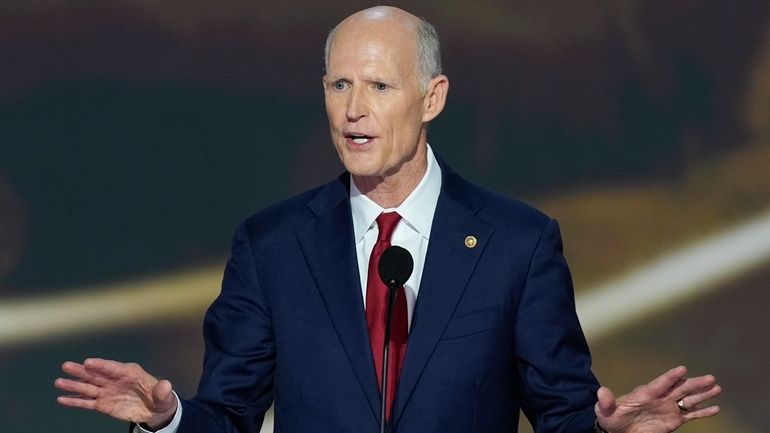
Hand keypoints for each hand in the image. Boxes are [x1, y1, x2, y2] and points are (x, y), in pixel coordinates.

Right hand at [55, 358, 176, 429]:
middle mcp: (115, 380)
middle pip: (96, 375)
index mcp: (130, 373)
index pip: (113, 367)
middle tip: (66, 366)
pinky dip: (75, 401)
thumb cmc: (161, 398)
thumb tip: (166, 384)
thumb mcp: (165, 395)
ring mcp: (108, 392)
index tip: (88, 362)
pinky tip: (62, 399)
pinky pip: (87, 403)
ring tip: (59, 382)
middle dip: (82, 371)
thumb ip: (163, 390)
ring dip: (74, 385)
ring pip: (88, 388)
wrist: (156, 412)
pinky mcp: (103, 405)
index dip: (101, 365)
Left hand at [595, 365, 720, 432]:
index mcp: (645, 393)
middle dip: (694, 383)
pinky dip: (703, 412)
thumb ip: (606, 401)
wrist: (618, 430)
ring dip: (702, 394)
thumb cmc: (611, 418)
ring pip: (688, 399)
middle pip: (680, 389)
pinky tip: (716, 408)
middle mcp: (660, 398)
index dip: (671, 376)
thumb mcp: (605, 411)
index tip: (682, 368)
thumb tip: (601, 392)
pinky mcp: (673, 420)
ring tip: (717, 388)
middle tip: (710, 378)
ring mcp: (668, 408)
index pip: (660, 383)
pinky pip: (690, 415)